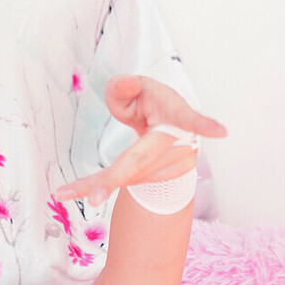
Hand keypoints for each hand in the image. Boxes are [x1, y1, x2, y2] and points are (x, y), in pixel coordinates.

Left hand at [53, 75, 225, 207]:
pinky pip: (123, 182)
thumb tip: (124, 86)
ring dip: (95, 184)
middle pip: (141, 161)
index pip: (187, 117)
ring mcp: (169, 167)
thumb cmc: (152, 103)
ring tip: (63, 192)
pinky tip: (65, 192)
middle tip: (93, 198)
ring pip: (126, 176)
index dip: (203, 123)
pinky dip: (96, 185)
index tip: (221, 131)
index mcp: (175, 116)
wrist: (168, 127)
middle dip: (116, 178)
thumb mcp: (137, 87)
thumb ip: (124, 86)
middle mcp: (176, 146)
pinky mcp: (156, 179)